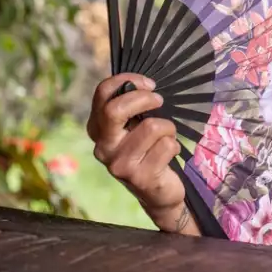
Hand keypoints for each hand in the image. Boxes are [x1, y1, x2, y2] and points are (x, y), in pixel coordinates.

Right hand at [87, 73, 186, 227]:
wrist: (157, 191)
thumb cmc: (147, 149)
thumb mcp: (134, 126)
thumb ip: (132, 108)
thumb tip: (143, 83)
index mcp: (97, 129)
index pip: (102, 94)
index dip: (127, 80)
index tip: (148, 84)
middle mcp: (103, 147)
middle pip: (114, 110)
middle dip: (144, 99)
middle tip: (159, 100)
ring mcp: (119, 164)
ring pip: (152, 127)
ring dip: (168, 128)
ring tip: (166, 137)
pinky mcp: (140, 177)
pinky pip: (167, 145)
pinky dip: (174, 145)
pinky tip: (168, 155)